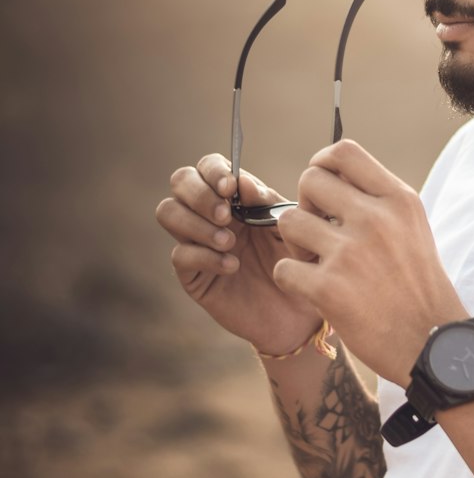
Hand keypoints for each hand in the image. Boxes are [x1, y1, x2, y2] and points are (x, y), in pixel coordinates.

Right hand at [155, 155, 320, 353]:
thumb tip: (241, 183)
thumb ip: (267, 202)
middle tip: (225, 215)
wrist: (300, 311)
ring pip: (168, 212)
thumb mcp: (289, 227)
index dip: (214, 171)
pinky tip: (232, 265)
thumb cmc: (298, 263)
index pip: (208, 166)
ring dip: (197, 223)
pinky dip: (205, 256)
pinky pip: (180, 255)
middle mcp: (210, 214)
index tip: (231, 187)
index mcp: (235, 196)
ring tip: (230, 242)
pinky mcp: (193, 274)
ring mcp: (197, 242)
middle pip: (180, 181)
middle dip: (200, 194)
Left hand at [273, 140, 465, 383]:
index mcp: (398, 199)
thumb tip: (334, 176)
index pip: (343, 152)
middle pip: (309, 180)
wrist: (433, 345)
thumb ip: (378, 200)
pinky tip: (313, 290)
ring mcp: (350, 253)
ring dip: (295, 243)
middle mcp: (375, 219)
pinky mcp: (329, 289)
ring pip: (288, 221)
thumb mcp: (413, 228)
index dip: (321, 163)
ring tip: (316, 262)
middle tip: (317, 231)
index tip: (322, 188)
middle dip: (305, 203)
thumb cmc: (419, 287)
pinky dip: (291, 279)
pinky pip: (283, 268)